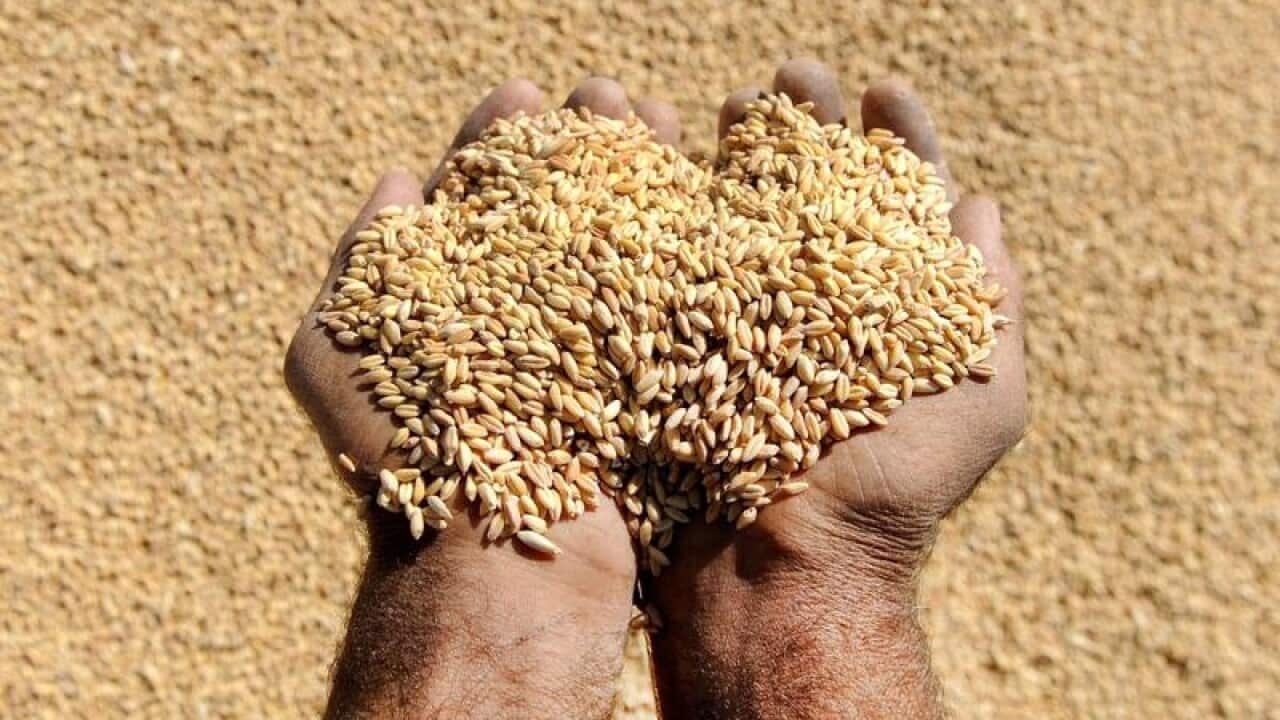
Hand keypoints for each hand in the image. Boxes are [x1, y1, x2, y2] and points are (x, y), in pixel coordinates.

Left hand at [283, 78, 658, 719]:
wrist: (502, 560)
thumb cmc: (409, 456)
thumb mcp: (337, 349)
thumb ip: (362, 261)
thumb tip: (401, 181)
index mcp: (446, 304)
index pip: (471, 200)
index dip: (498, 140)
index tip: (529, 93)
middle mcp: (518, 320)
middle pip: (552, 209)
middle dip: (581, 145)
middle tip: (612, 96)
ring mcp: (582, 350)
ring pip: (615, 241)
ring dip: (637, 177)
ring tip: (663, 117)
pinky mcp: (638, 380)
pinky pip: (663, 293)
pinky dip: (681, 241)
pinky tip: (704, 195)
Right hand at [644, 59, 1027, 719]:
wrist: (777, 568)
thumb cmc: (891, 490)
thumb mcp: (983, 397)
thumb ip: (992, 298)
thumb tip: (982, 206)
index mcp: (891, 311)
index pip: (897, 205)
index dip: (895, 142)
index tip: (884, 92)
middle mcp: (815, 307)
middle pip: (809, 196)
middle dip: (803, 129)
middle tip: (791, 77)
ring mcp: (742, 321)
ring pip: (733, 212)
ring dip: (726, 150)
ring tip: (720, 101)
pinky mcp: (677, 342)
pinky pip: (666, 255)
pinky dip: (658, 200)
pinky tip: (650, 151)